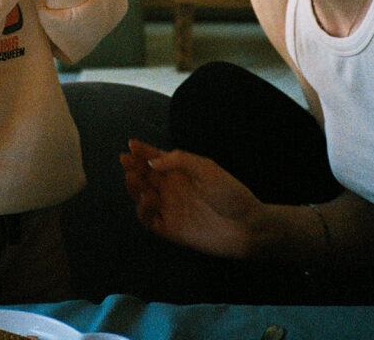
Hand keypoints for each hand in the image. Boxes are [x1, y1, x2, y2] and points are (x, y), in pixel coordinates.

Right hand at [120, 139, 264, 258]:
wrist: (247, 226)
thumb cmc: (230, 193)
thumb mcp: (207, 168)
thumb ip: (179, 161)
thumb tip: (152, 162)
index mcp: (181, 172)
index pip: (156, 159)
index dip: (143, 151)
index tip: (132, 145)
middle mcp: (172, 188)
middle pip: (145, 176)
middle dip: (133, 167)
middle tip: (126, 161)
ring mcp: (170, 208)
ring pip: (142, 196)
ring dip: (134, 187)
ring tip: (133, 178)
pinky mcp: (170, 229)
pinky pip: (148, 220)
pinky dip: (142, 209)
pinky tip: (148, 199)